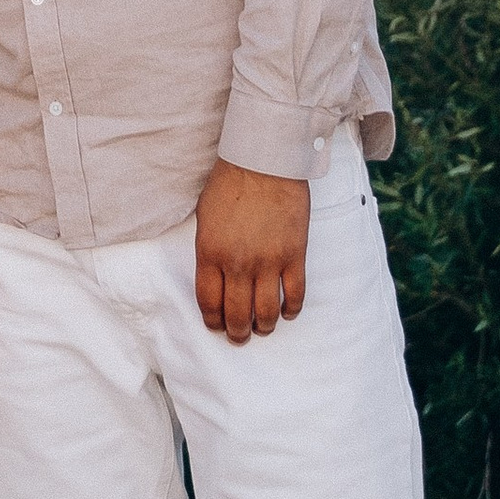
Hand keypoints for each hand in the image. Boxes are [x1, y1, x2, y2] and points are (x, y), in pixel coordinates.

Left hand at [194, 160, 308, 343]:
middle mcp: (238, 264)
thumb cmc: (230, 183)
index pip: (209, 303)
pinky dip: (291, 310)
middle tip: (240, 337)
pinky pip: (295, 295)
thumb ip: (208, 251)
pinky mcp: (294, 256)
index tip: (217, 326)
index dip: (213, 321)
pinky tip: (287, 312)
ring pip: (266, 313)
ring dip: (264, 327)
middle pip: (237, 315)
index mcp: (210, 253)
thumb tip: (214, 278)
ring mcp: (268, 262)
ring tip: (263, 328)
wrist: (264, 161)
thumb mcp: (204, 216)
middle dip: (238, 333)